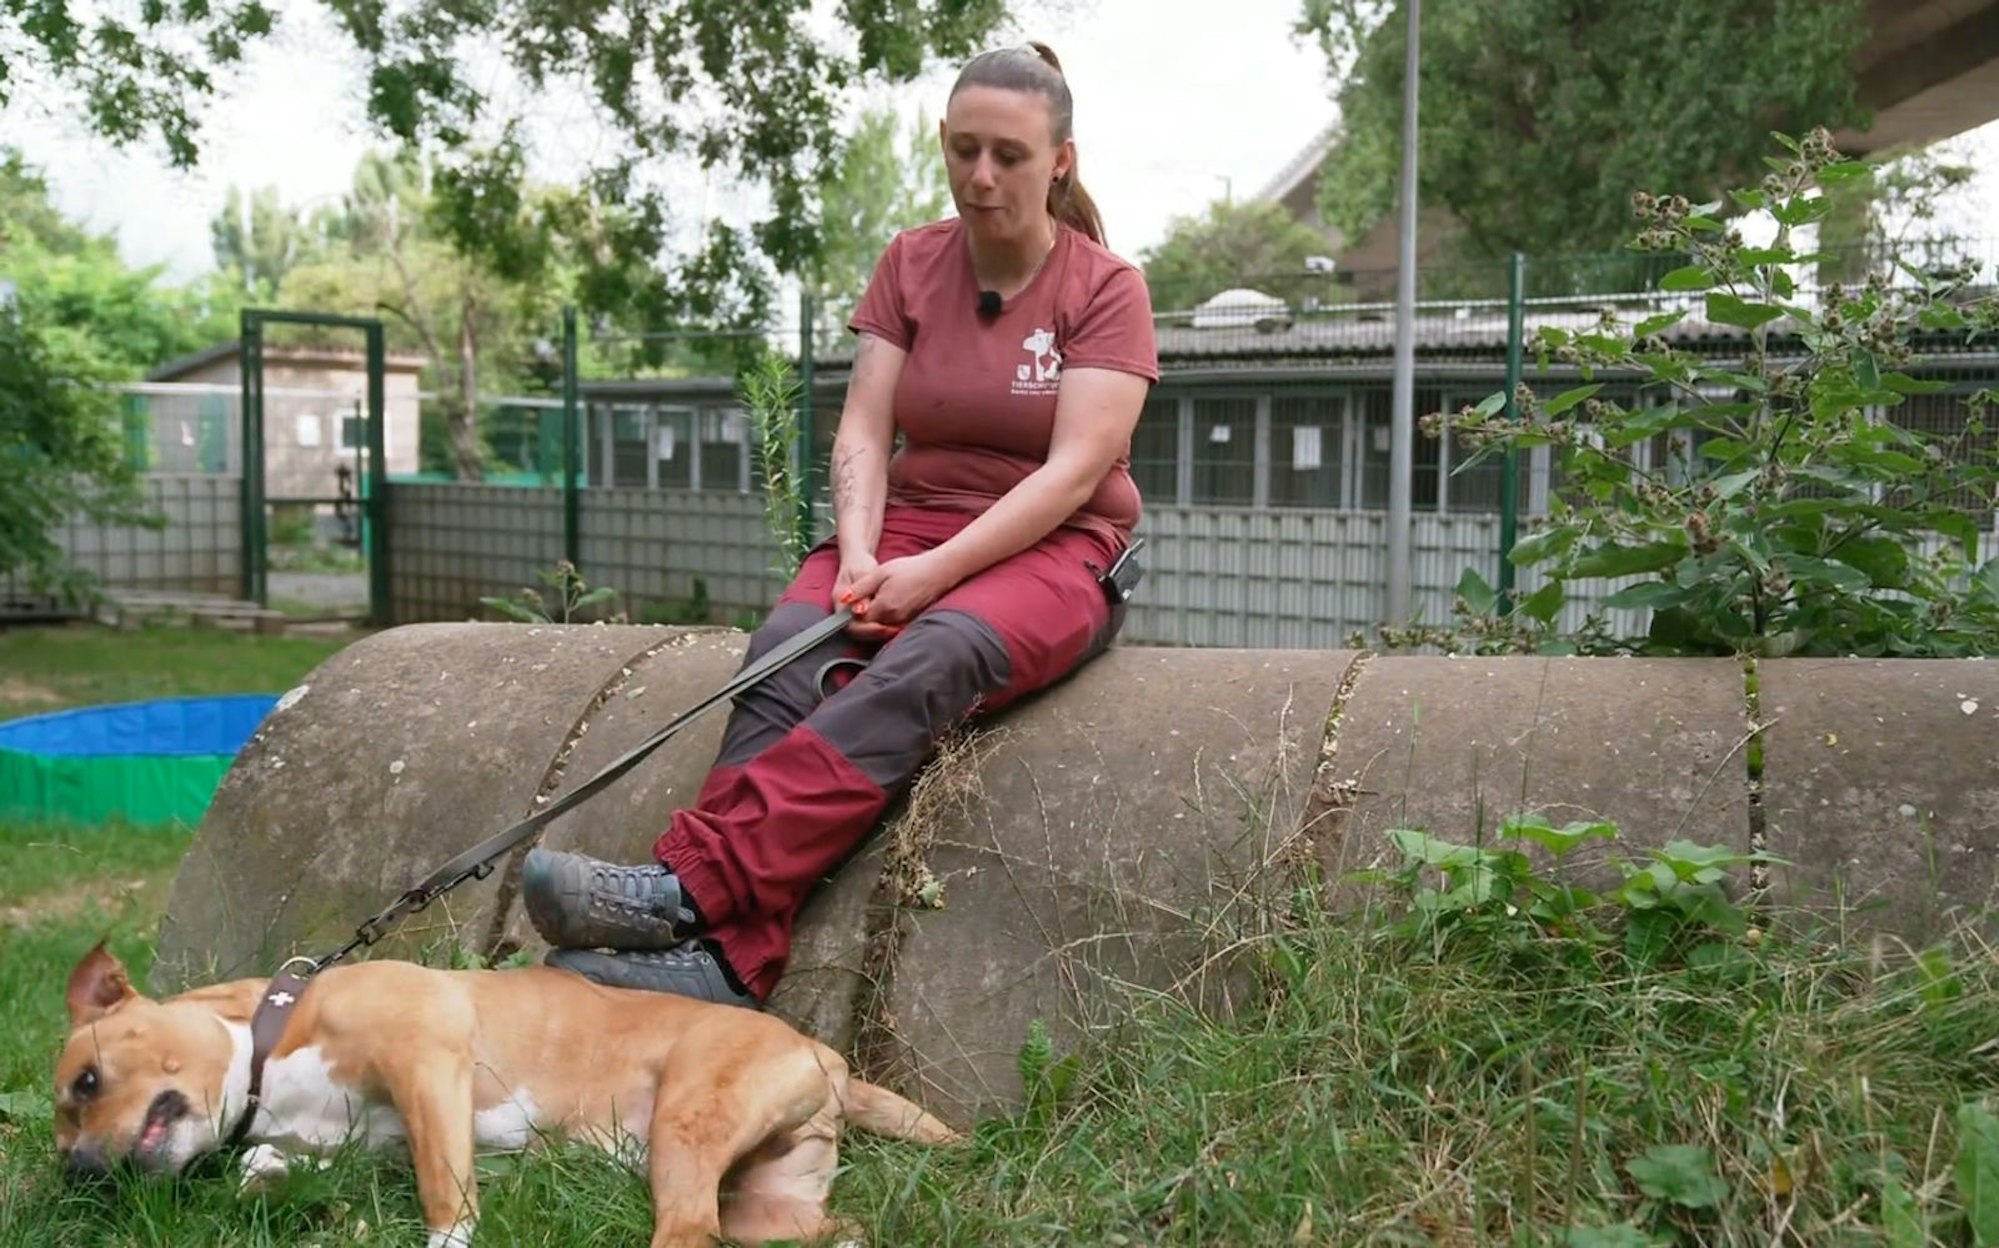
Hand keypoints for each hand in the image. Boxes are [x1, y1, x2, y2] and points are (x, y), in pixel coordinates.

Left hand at [840, 551, 957, 640]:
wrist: (938, 571)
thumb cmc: (910, 569)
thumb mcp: (880, 573)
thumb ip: (860, 589)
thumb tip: (844, 601)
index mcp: (884, 608)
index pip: (859, 622)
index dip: (852, 614)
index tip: (853, 602)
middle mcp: (894, 620)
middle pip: (869, 628)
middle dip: (862, 619)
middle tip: (862, 601)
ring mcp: (903, 622)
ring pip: (880, 628)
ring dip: (873, 620)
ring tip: (876, 600)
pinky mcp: (910, 621)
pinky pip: (892, 626)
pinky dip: (885, 620)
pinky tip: (887, 604)